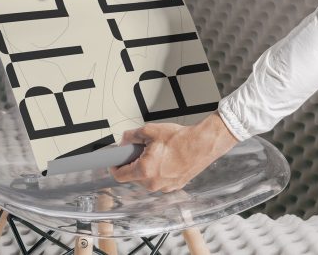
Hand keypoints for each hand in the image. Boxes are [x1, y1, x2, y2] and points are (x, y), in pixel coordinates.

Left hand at [110, 112, 238, 192]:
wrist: (203, 144)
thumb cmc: (180, 139)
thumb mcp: (149, 131)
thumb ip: (131, 136)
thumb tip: (124, 141)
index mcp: (145, 171)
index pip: (119, 176)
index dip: (114, 166)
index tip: (114, 162)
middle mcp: (154, 183)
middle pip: (133, 177)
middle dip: (133, 163)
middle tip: (140, 150)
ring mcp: (165, 187)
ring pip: (147, 179)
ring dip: (147, 167)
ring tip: (157, 153)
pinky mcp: (174, 187)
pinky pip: (159, 180)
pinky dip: (159, 171)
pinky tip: (167, 158)